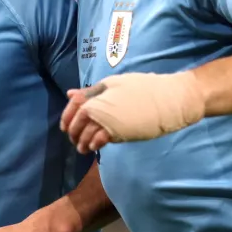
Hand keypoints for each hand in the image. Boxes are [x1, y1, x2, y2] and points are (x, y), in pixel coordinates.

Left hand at [61, 73, 205, 148]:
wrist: (167, 99)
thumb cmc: (142, 87)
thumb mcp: (114, 83)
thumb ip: (91, 91)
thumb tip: (70, 94)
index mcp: (97, 96)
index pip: (74, 108)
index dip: (67, 118)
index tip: (65, 127)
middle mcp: (100, 110)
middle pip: (79, 124)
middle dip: (73, 133)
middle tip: (73, 139)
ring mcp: (111, 123)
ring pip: (88, 136)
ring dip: (82, 142)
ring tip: (82, 148)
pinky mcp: (121, 134)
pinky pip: (102, 141)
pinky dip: (95, 144)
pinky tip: (94, 147)